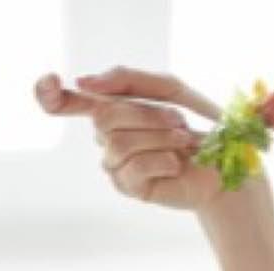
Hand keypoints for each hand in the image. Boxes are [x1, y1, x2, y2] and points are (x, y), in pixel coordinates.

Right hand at [33, 66, 225, 211]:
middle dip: (147, 115)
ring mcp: (115, 164)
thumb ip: (129, 80)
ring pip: (119, 143)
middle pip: (104, 117)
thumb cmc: (198, 126)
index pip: (69, 102)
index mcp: (113, 109)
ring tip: (183, 143)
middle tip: (178, 123)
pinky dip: (163, 160)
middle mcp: (107, 136)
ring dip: (160, 138)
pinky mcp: (129, 187)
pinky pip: (133, 167)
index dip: (50, 94)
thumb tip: (84, 82)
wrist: (225, 165)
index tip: (49, 82)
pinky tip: (176, 165)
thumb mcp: (170, 90)